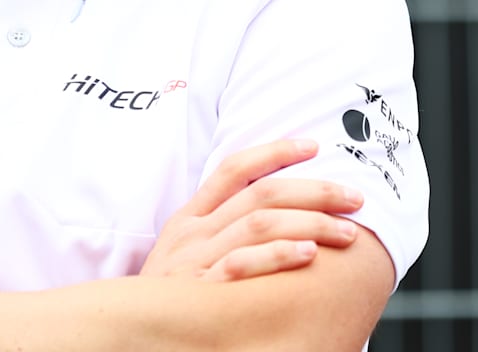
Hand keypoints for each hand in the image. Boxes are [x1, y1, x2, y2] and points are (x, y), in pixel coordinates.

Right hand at [140, 138, 364, 282]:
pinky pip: (243, 266)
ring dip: (311, 223)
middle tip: (354, 197)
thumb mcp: (180, 260)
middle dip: (314, 190)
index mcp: (188, 220)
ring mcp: (196, 262)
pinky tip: (309, 256)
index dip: (275, 152)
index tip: (313, 144)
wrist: (123, 336)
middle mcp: (192, 234)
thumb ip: (217, 236)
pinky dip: (279, 256)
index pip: (234, 169)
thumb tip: (275, 217)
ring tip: (347, 231)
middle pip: (261, 194)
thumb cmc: (166, 303)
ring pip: (261, 223)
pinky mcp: (200, 292)